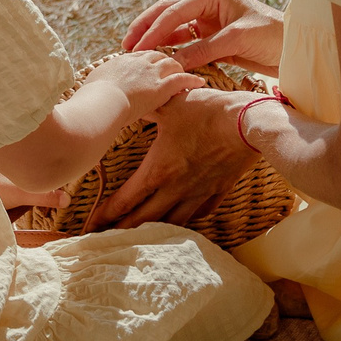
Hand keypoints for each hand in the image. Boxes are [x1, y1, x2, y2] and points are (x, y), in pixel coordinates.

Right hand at [79, 49, 194, 122]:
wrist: (100, 105)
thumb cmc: (91, 100)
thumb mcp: (91, 85)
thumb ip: (97, 83)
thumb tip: (91, 89)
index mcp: (122, 61)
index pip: (139, 54)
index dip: (147, 58)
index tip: (151, 64)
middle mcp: (138, 62)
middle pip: (157, 54)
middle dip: (166, 59)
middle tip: (173, 65)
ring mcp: (151, 73)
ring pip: (171, 63)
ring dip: (180, 67)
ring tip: (186, 73)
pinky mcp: (161, 86)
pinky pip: (182, 79)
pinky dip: (192, 80)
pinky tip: (200, 82)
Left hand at [87, 87, 259, 230]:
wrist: (249, 124)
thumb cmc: (208, 112)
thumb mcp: (171, 105)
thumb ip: (148, 108)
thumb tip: (133, 101)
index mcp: (159, 169)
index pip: (126, 200)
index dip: (107, 215)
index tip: (91, 225)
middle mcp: (175, 188)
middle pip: (143, 219)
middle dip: (122, 231)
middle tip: (106, 240)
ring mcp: (198, 193)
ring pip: (171, 223)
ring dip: (152, 232)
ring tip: (140, 238)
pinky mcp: (218, 192)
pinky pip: (198, 214)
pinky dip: (185, 220)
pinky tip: (181, 220)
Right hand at [123, 0, 283, 71]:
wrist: (295, 49)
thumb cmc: (272, 35)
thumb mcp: (237, 39)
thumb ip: (204, 49)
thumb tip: (172, 63)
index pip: (175, 10)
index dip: (154, 29)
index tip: (138, 46)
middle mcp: (208, 4)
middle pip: (168, 13)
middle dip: (146, 29)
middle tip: (127, 46)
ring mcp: (209, 21)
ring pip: (174, 29)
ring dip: (156, 41)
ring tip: (137, 55)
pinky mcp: (212, 38)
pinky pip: (186, 44)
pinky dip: (172, 51)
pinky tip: (159, 61)